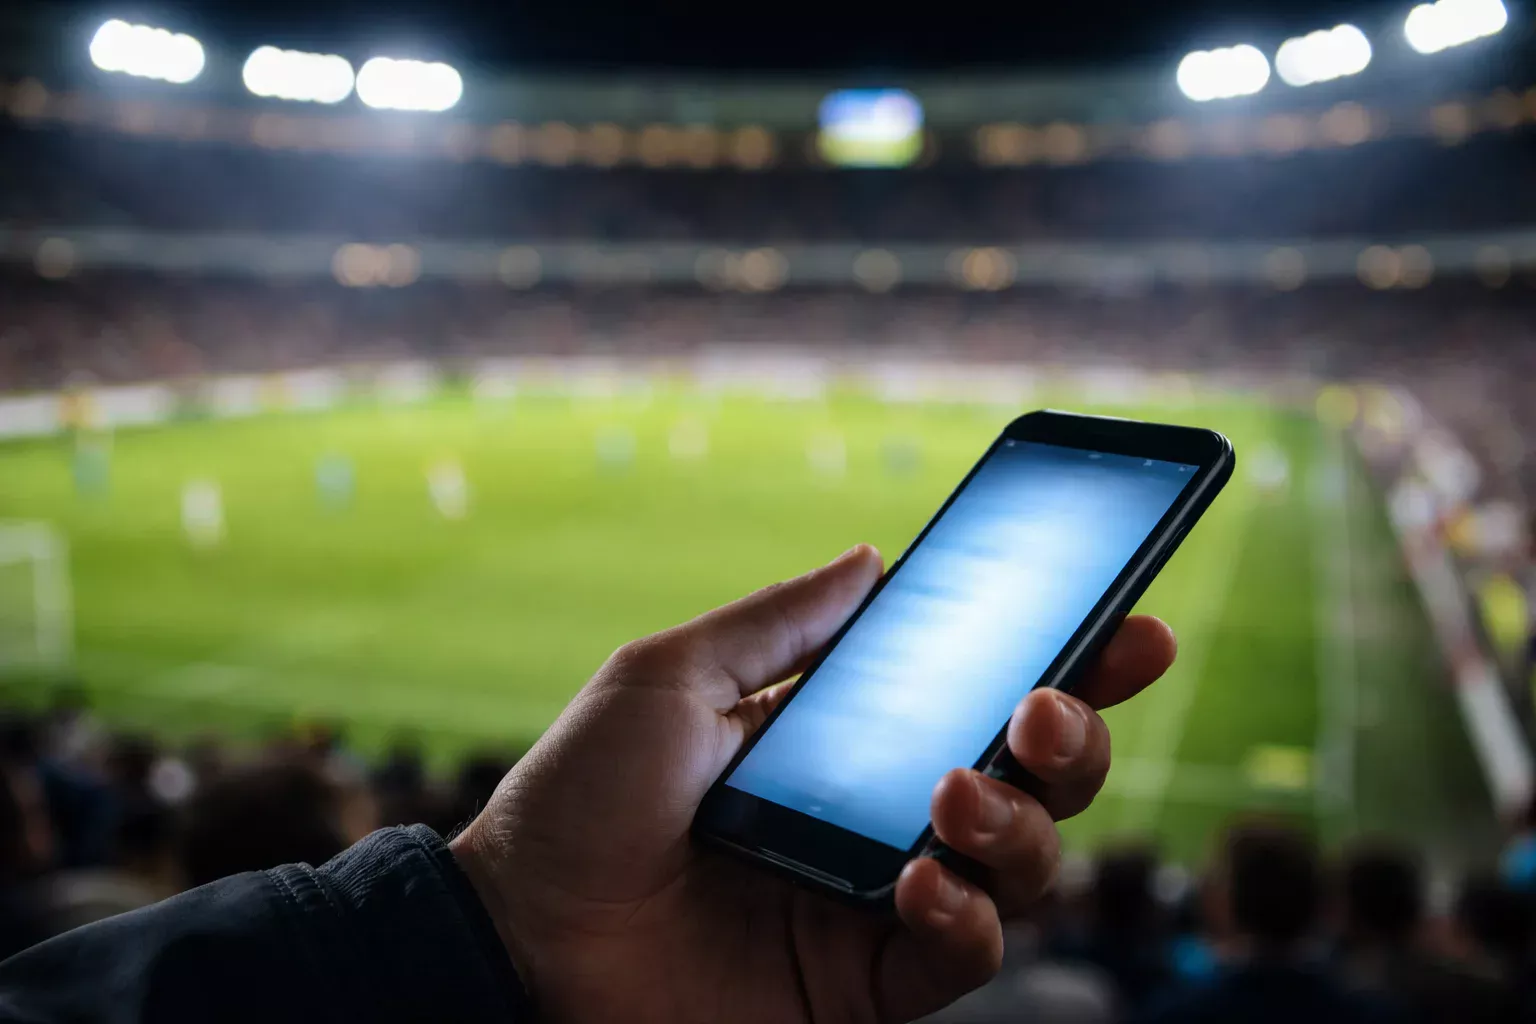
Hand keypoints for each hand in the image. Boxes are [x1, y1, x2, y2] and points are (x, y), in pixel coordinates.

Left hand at [451, 544, 1175, 1022]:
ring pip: (1025, 863)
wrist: (518, 938)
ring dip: (1019, 819)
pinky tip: (919, 880)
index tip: (1131, 622)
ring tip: (953, 788)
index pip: (979, 691)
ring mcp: (883, 900)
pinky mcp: (869, 983)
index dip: (1069, 662)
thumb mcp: (671, 679)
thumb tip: (876, 556)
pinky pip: (966, 953)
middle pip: (1034, 776)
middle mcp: (885, 812)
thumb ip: (778, 622)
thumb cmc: (580, 801)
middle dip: (1075, 736)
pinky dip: (965, 914)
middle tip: (1047, 704)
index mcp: (849, 735)